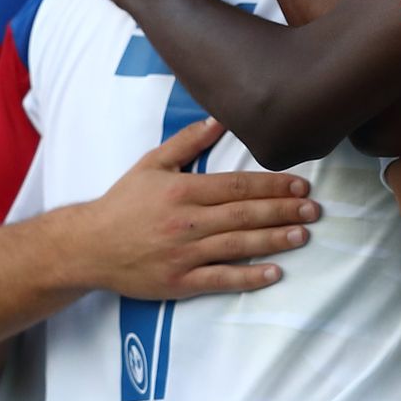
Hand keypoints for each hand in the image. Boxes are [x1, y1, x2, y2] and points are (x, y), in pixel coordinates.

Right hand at [70, 117, 319, 297]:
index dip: (272, 186)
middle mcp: (186, 222)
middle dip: (283, 211)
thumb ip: (187, 143)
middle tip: (313, 210)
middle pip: (244, 214)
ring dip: (274, 240)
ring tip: (303, 235)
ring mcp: (183, 253)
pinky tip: (274, 273)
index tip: (300, 185)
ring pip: (238, 245)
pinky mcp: (179, 281)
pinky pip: (220, 279)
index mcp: (182, 191)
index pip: (237, 186)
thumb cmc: (123, 203)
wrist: (87, 247)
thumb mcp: (151, 165)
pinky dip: (249, 277)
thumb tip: (219, 119)